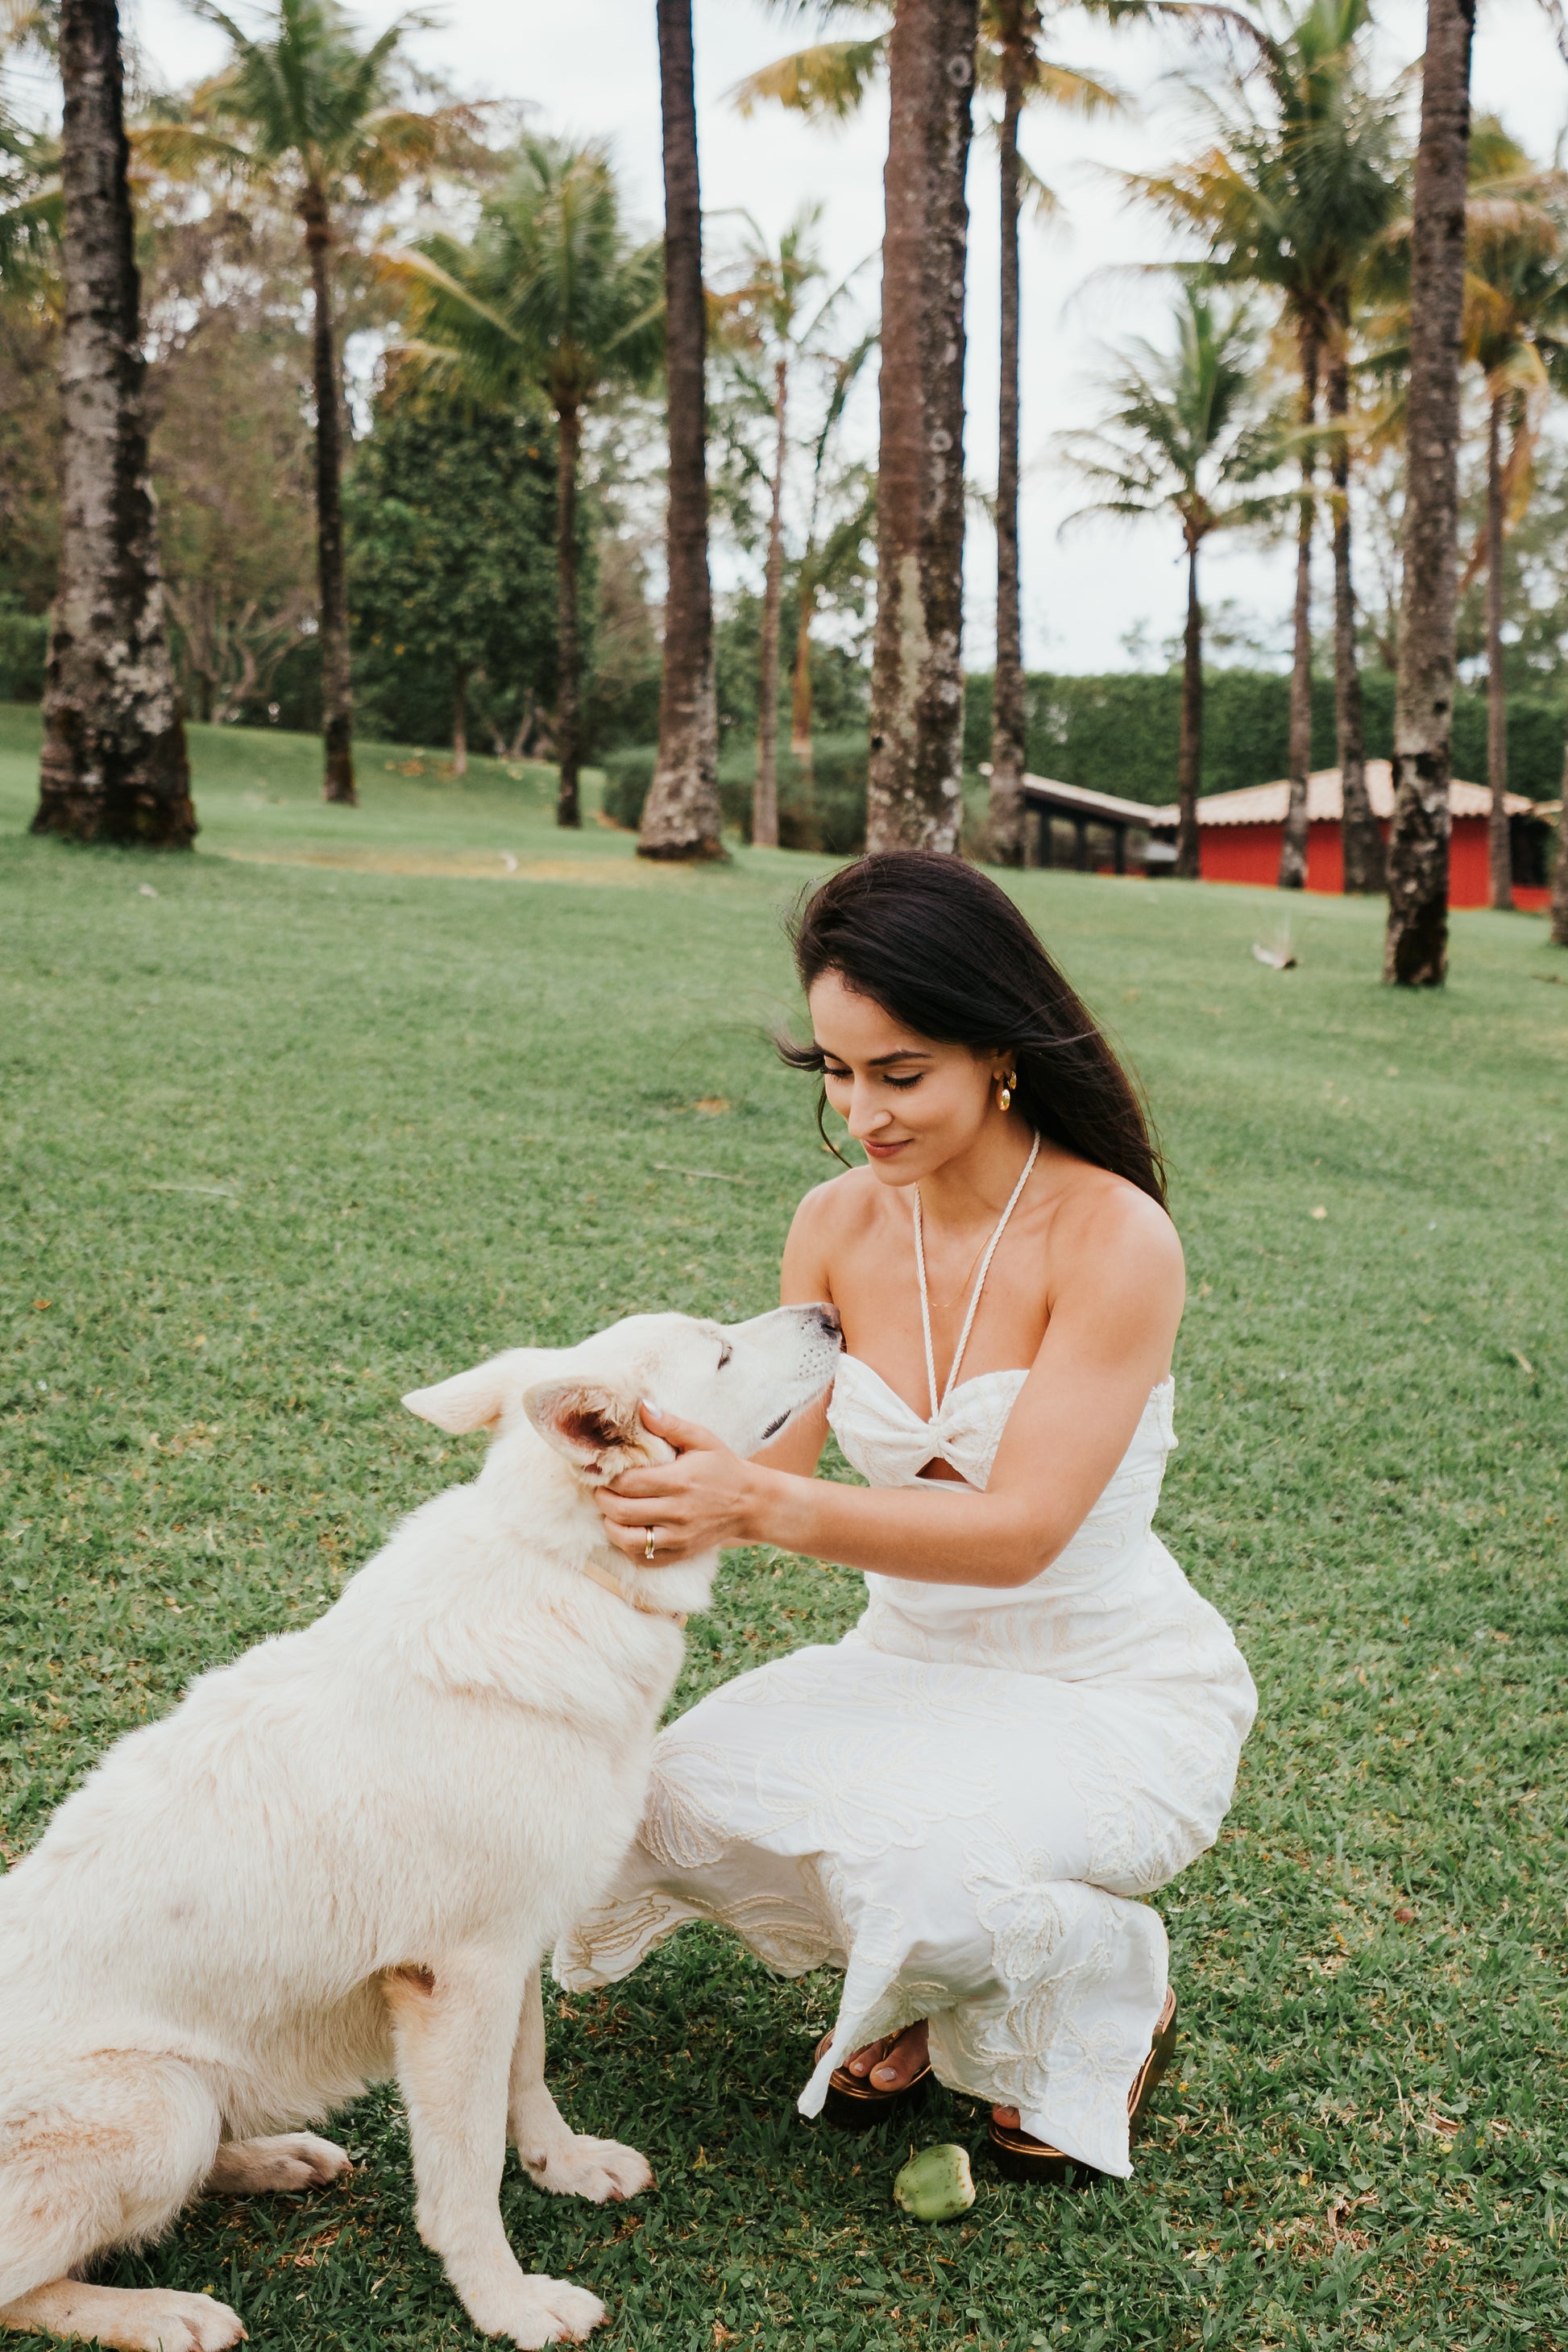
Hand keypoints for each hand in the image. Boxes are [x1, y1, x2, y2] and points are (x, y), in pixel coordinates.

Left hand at [594, 1403, 764, 1565]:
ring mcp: (679, 1537)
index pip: (628, 1483)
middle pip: (621, 1512)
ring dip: (611, 1525)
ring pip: (627, 1540)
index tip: (605, 1470)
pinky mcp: (680, 1553)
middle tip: (603, 1488)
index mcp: (679, 1481)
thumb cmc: (722, 1467)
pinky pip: (643, 1558)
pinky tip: (629, 1529)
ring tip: (612, 1511)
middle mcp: (677, 1512)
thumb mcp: (702, 1439)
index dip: (608, 1477)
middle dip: (603, 1499)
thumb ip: (670, 1424)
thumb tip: (641, 1407)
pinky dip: (628, 1546)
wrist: (751, 1503)